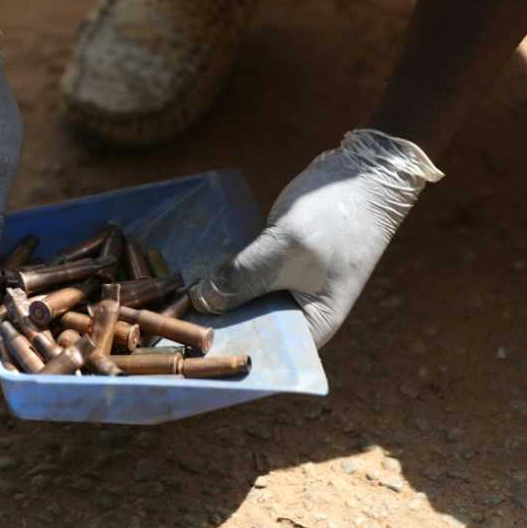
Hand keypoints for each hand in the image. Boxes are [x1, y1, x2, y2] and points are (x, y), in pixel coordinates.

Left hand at [190, 129, 442, 346]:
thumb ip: (242, 278)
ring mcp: (287, 291)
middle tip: (163, 323)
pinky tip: (185, 274)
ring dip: (210, 299)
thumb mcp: (284, 249)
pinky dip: (220, 276)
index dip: (221, 353)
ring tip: (166, 302)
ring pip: (240, 303)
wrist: (363, 173)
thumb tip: (199, 301)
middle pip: (246, 330)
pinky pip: (242, 279)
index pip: (261, 354)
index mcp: (311, 329)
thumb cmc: (334, 218)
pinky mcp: (275, 267)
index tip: (180, 349)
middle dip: (208, 325)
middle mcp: (298, 317)